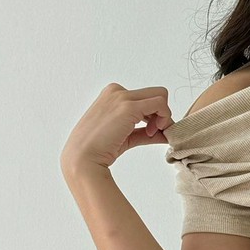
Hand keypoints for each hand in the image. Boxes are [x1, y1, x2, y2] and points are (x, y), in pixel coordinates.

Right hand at [60, 83, 174, 174]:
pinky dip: (165, 118)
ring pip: (161, 95)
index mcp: (112, 94)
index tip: (149, 131)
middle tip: (154, 131)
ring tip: (152, 133)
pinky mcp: (129, 107)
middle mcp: (116, 91)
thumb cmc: (99, 150)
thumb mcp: (126, 136)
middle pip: (155, 93)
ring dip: (164, 116)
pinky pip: (160, 104)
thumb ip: (145, 132)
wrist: (83, 158)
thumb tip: (166, 134)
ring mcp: (122, 97)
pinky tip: (154, 132)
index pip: (144, 97)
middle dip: (161, 113)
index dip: (152, 114)